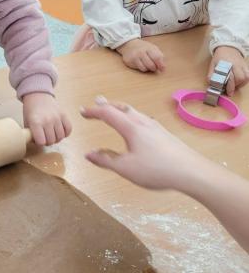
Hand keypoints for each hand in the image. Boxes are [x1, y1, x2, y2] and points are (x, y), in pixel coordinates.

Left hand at [23, 92, 71, 145]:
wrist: (38, 95)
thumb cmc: (31, 110)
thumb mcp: (26, 122)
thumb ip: (30, 134)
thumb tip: (36, 144)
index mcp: (36, 122)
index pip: (41, 142)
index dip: (40, 143)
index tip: (38, 139)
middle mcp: (47, 120)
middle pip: (51, 140)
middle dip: (48, 142)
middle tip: (45, 137)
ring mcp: (57, 117)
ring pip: (60, 137)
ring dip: (56, 138)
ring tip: (52, 134)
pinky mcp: (64, 114)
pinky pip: (69, 129)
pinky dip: (65, 133)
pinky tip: (60, 131)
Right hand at [81, 96, 202, 190]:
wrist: (191, 171)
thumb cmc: (156, 170)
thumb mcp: (126, 168)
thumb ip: (106, 160)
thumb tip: (88, 153)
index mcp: (131, 128)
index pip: (108, 114)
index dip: (93, 112)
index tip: (82, 111)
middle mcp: (143, 123)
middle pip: (122, 108)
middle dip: (108, 104)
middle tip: (98, 101)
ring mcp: (156, 127)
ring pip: (135, 112)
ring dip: (121, 109)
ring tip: (115, 110)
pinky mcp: (164, 134)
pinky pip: (144, 119)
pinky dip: (133, 116)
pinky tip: (138, 125)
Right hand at [117, 39, 164, 72]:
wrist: (129, 44)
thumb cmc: (143, 48)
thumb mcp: (153, 48)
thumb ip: (159, 56)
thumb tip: (163, 68)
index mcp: (149, 48)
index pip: (157, 57)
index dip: (161, 65)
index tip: (162, 69)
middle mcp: (141, 52)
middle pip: (151, 65)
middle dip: (154, 68)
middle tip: (154, 67)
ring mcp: (134, 57)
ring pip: (145, 68)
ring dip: (148, 69)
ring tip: (147, 64)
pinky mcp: (129, 61)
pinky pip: (139, 69)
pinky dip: (142, 68)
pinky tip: (141, 64)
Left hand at [209, 46, 248, 94]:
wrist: (228, 47)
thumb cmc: (219, 57)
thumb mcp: (212, 64)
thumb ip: (211, 74)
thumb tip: (211, 85)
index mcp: (227, 64)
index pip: (230, 76)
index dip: (229, 86)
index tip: (228, 93)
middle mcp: (236, 64)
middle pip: (240, 78)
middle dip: (235, 86)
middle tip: (230, 90)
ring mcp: (242, 65)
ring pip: (246, 77)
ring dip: (240, 84)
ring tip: (234, 86)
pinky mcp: (246, 65)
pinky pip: (248, 75)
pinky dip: (245, 80)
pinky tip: (239, 82)